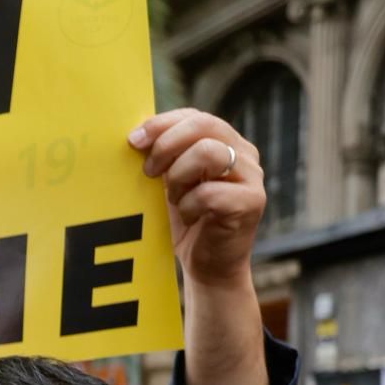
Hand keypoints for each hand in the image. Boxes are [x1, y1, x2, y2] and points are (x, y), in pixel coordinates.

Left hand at [129, 108, 267, 384]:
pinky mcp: (252, 202)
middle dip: (167, 145)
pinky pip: (212, 193)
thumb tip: (131, 136)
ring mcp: (252, 177)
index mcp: (223, 142)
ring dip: (180, 175)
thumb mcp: (168, 184)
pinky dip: (191, 204)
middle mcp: (243, 154)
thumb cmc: (185, 222)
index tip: (133, 140)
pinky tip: (188, 216)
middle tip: (147, 171)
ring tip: (173, 197)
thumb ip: (160, 158)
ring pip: (209, 154)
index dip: (162, 124)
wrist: (207, 267)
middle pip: (205, 126)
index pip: (195, 116)